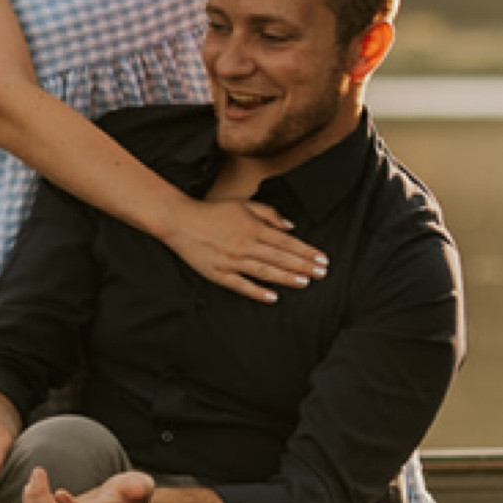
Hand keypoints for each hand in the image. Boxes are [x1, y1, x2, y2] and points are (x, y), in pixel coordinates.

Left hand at [20, 465, 155, 502]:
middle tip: (38, 472)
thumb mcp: (142, 486)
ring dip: (32, 499)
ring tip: (37, 474)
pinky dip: (30, 500)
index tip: (60, 492)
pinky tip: (33, 483)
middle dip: (40, 499)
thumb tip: (137, 490)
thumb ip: (139, 487)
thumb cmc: (132, 493)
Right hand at [165, 197, 327, 302]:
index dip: (306, 251)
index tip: (322, 259)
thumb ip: (269, 214)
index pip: (286, 242)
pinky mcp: (219, 273)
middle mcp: (245, 244)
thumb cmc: (212, 212)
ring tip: (305, 282)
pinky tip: (273, 297)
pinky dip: (258, 292)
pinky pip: (241, 285)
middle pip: (280, 258)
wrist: (180, 221)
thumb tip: (291, 227)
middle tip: (322, 273)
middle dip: (303, 265)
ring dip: (286, 278)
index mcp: (253, 227)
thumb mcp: (243, 205)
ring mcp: (232, 261)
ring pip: (265, 272)